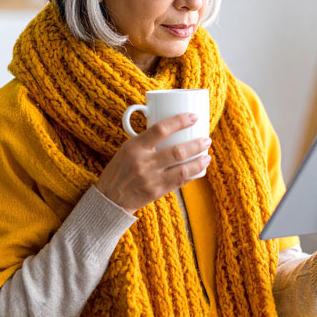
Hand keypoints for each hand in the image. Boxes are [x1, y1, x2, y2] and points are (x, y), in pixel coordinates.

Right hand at [95, 113, 211, 214]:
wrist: (109, 199)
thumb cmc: (120, 169)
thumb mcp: (127, 149)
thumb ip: (146, 140)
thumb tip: (172, 128)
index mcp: (134, 147)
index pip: (160, 129)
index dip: (179, 121)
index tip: (193, 117)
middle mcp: (143, 162)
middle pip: (177, 151)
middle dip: (197, 144)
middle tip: (206, 139)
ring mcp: (150, 179)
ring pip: (182, 169)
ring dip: (199, 161)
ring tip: (207, 155)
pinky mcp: (156, 192)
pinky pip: (179, 181)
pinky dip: (192, 174)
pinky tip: (199, 169)